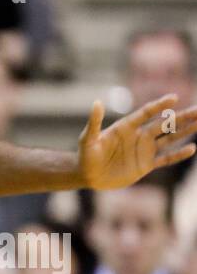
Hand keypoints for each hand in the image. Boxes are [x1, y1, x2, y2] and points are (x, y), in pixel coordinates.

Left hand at [78, 94, 196, 188]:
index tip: (174, 98)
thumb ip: (94, 122)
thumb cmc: (86, 155)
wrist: (87, 175)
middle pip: (165, 124)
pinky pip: (165, 159)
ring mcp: (144, 150)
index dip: (159, 105)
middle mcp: (139, 136)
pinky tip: (192, 148)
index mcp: (127, 126)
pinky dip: (178, 154)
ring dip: (185, 131)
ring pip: (169, 138)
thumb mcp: (88, 139)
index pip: (147, 113)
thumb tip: (96, 103)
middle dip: (182, 117)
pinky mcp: (145, 165)